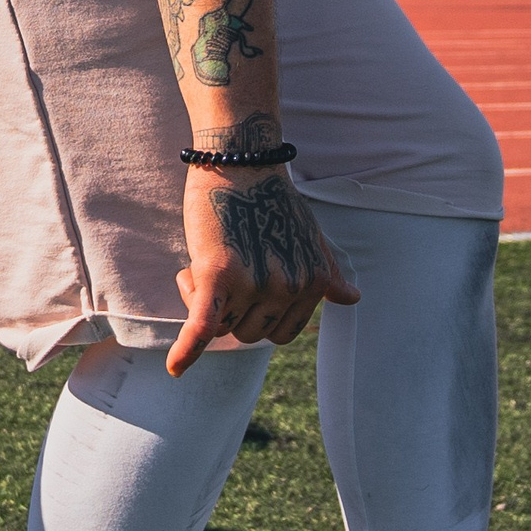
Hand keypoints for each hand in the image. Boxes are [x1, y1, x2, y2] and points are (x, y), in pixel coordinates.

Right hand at [168, 161, 354, 374]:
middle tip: (219, 264)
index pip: (278, 331)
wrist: (243, 161)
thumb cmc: (273, 198)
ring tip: (204, 258)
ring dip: (202, 300)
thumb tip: (353, 299)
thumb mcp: (310, 238)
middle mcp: (289, 287)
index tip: (244, 281)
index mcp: (313, 282)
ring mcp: (255, 283)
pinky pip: (203, 323)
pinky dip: (188, 349)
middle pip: (247, 332)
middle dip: (229, 308)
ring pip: (220, 325)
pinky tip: (178, 369)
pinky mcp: (218, 274)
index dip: (256, 312)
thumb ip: (329, 272)